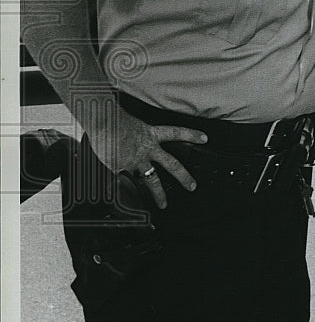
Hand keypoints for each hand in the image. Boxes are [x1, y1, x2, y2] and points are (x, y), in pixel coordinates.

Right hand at [88, 109, 208, 208]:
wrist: (101, 121)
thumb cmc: (112, 117)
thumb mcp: (129, 123)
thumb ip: (134, 134)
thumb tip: (130, 140)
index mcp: (150, 134)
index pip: (176, 133)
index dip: (191, 134)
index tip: (204, 138)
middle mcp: (146, 149)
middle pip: (171, 164)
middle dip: (183, 176)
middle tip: (193, 186)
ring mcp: (135, 160)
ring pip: (151, 180)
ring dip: (158, 194)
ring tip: (163, 204)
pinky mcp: (121, 168)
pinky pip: (121, 181)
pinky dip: (117, 187)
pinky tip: (117, 195)